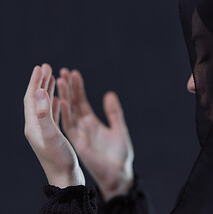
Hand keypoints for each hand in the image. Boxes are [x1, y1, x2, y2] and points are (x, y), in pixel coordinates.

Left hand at [23, 64, 84, 187]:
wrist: (65, 177)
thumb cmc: (60, 159)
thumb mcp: (51, 136)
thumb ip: (44, 114)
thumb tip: (39, 92)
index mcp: (33, 125)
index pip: (31, 98)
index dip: (35, 82)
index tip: (41, 67)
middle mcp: (36, 126)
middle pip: (36, 99)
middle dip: (40, 82)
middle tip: (47, 67)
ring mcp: (44, 131)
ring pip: (43, 105)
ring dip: (47, 91)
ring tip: (52, 78)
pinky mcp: (52, 134)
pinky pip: (51, 114)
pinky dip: (53, 103)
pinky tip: (57, 100)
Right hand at [56, 68, 133, 200]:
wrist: (119, 173)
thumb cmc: (120, 154)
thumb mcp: (119, 128)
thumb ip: (114, 112)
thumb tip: (109, 94)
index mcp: (92, 123)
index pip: (82, 102)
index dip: (78, 88)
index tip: (73, 72)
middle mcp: (83, 127)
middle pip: (73, 104)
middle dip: (69, 88)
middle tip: (62, 71)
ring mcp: (80, 134)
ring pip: (69, 112)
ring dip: (65, 96)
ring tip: (61, 80)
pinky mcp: (79, 143)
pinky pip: (70, 126)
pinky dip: (66, 113)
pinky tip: (63, 100)